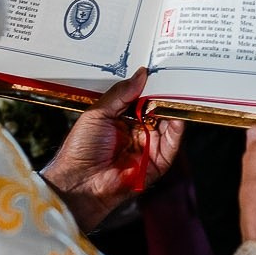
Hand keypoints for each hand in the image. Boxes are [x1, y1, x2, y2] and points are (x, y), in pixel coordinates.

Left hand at [42, 68, 185, 232]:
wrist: (78, 182)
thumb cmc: (80, 149)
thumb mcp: (98, 113)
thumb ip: (121, 93)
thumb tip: (141, 74)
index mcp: (120, 121)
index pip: (141, 100)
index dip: (149, 88)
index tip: (158, 72)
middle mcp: (136, 134)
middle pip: (158, 112)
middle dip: (165, 97)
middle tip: (172, 80)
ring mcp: (147, 149)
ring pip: (168, 126)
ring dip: (173, 111)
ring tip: (176, 95)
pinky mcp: (156, 164)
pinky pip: (171, 145)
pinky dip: (177, 130)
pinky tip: (176, 116)